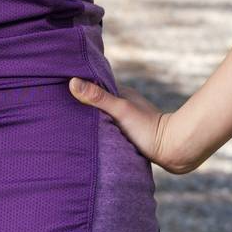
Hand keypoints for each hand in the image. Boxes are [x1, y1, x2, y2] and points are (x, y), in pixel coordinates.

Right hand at [68, 77, 209, 174]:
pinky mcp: (129, 136)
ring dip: (91, 121)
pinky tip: (90, 140)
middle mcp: (123, 105)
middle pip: (97, 103)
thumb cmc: (147, 128)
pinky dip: (99, 133)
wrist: (173, 149)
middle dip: (82, 105)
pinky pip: (109, 131)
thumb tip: (73, 82)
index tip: (59, 90)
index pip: (94, 87)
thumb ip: (98, 98)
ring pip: (103, 117)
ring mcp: (126, 120)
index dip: (79, 88)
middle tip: (58, 109)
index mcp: (120, 94)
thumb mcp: (120, 110)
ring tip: (69, 125)